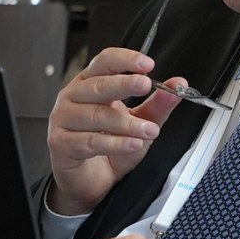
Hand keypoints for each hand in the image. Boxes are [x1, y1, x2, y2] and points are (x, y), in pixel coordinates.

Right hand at [47, 46, 190, 214]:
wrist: (88, 179)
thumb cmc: (108, 145)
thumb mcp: (139, 121)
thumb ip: (158, 104)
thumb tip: (177, 86)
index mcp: (90, 83)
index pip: (105, 62)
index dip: (125, 59)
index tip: (147, 64)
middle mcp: (74, 97)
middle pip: (98, 85)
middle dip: (124, 84)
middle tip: (145, 85)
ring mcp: (63, 119)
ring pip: (97, 115)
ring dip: (127, 123)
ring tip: (149, 129)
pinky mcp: (61, 143)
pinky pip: (90, 141)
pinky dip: (115, 143)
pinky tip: (132, 143)